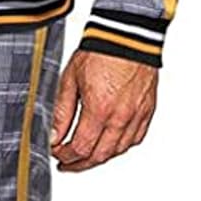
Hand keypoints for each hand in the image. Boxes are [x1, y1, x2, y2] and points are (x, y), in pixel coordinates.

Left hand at [49, 49, 158, 170]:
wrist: (127, 36)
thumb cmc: (100, 52)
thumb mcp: (70, 80)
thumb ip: (61, 112)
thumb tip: (54, 135)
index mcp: (99, 109)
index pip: (80, 148)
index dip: (65, 156)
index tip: (57, 153)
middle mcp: (120, 117)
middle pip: (99, 156)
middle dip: (80, 164)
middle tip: (68, 163)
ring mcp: (136, 115)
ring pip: (117, 151)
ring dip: (99, 157)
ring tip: (86, 157)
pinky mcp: (147, 111)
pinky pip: (135, 139)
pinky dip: (120, 146)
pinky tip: (109, 144)